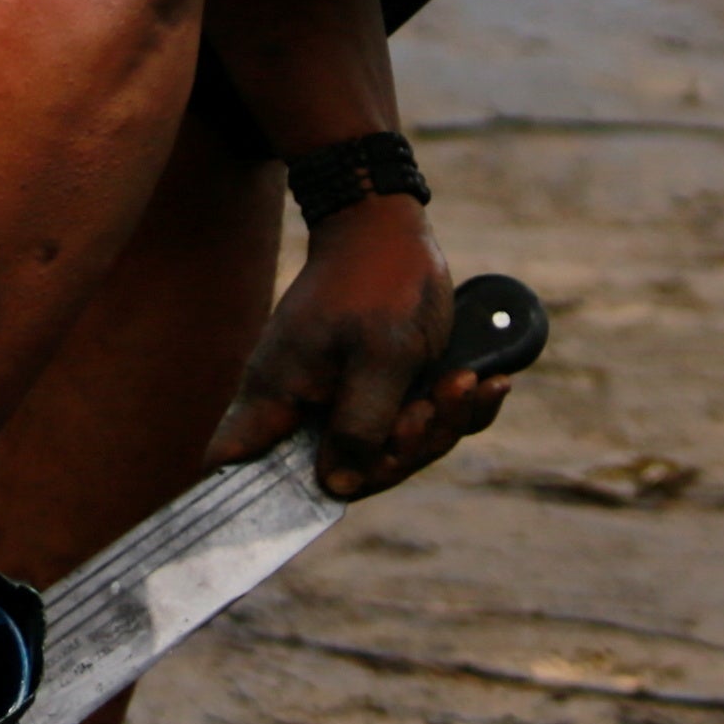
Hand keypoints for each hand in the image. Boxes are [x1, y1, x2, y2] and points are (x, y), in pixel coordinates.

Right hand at [207, 203, 508, 500]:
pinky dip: (455, 408)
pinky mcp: (380, 391)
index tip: (306, 498)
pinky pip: (418, 422)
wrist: (391, 224)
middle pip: (345, 473)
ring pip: (392, 450)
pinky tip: (490, 383)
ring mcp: (342, 400)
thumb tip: (336, 488)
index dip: (257, 498)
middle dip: (402, 449)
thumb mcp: (381, 357)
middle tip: (426, 406)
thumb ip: (359, 426)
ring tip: (465, 380)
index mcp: (279, 396)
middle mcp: (303, 405)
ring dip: (439, 422)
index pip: (233, 463)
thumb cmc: (381, 281)